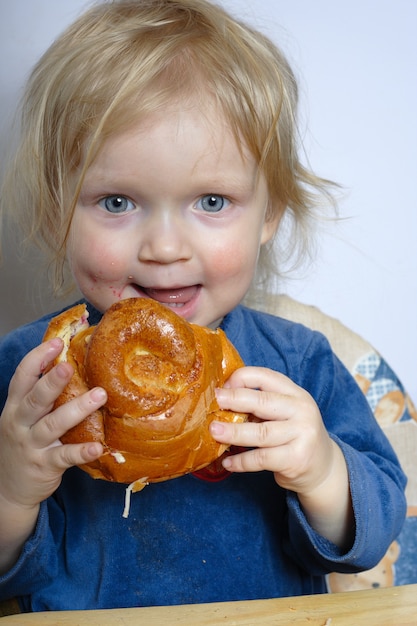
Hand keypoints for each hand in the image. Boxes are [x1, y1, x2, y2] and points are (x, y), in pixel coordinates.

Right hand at [0, 338, 106, 509]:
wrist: (8, 489)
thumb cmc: (23, 443)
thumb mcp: (22, 417)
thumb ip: (41, 395)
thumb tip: (70, 363)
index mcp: (15, 407)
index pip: (22, 377)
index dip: (38, 358)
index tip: (56, 342)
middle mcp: (20, 424)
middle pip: (35, 398)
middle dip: (52, 381)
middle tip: (70, 366)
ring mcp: (31, 445)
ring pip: (53, 425)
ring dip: (76, 409)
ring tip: (99, 395)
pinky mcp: (44, 465)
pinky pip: (65, 457)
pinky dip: (81, 451)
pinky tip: (98, 446)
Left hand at [211, 367, 352, 546]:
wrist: (323, 467)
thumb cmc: (294, 434)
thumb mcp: (285, 412)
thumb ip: (261, 404)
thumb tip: (222, 400)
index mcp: (295, 393)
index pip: (265, 377)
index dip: (241, 379)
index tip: (221, 387)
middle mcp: (302, 410)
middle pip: (262, 402)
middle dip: (234, 400)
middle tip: (213, 402)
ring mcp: (302, 435)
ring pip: (260, 433)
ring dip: (233, 433)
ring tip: (214, 432)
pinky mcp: (297, 459)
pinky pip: (261, 458)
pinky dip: (241, 461)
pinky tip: (228, 462)